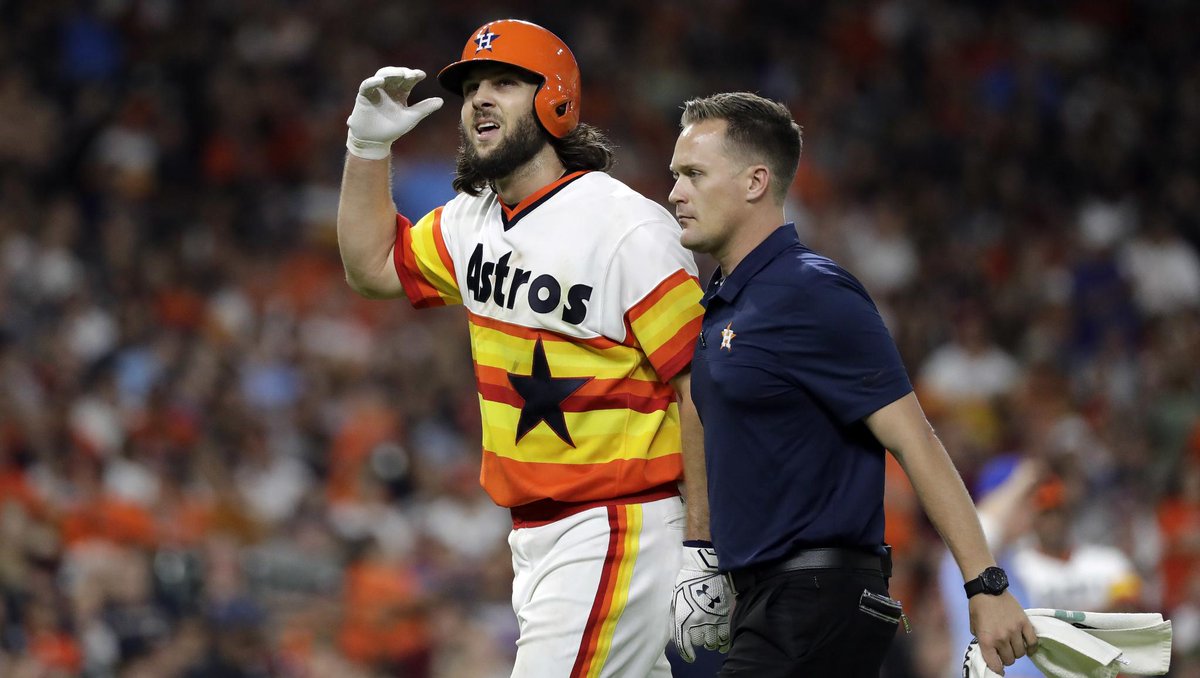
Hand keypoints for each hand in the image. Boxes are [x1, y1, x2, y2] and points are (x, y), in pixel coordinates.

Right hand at [346, 67, 443, 159]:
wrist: (375, 141)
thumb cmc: (392, 129)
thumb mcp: (410, 118)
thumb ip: (424, 108)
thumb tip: (441, 100)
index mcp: (400, 92)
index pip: (408, 80)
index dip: (414, 75)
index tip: (422, 75)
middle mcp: (389, 89)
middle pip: (396, 74)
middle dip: (403, 72)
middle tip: (410, 75)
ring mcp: (376, 90)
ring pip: (382, 75)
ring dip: (390, 73)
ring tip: (399, 74)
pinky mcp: (364, 95)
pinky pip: (367, 85)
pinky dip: (372, 82)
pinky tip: (380, 81)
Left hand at [671, 542, 730, 661]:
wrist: (706, 569)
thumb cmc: (687, 583)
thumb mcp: (675, 601)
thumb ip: (674, 620)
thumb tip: (675, 636)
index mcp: (681, 619)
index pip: (683, 645)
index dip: (687, 653)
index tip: (690, 657)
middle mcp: (696, 623)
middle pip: (699, 643)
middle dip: (699, 640)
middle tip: (700, 635)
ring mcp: (712, 620)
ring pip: (712, 642)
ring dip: (711, 642)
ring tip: (711, 638)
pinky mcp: (724, 616)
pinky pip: (725, 637)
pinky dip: (723, 642)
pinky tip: (722, 641)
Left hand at [969, 592, 1036, 673]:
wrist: (988, 588)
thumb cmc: (978, 607)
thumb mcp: (974, 627)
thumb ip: (982, 641)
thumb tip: (991, 653)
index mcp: (986, 640)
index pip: (995, 665)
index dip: (997, 668)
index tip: (998, 667)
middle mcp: (1001, 638)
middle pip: (1010, 659)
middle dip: (1006, 658)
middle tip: (1004, 651)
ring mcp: (1014, 630)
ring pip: (1021, 652)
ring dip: (1017, 651)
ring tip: (1013, 645)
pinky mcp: (1024, 623)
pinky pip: (1032, 642)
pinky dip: (1031, 647)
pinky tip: (1027, 647)